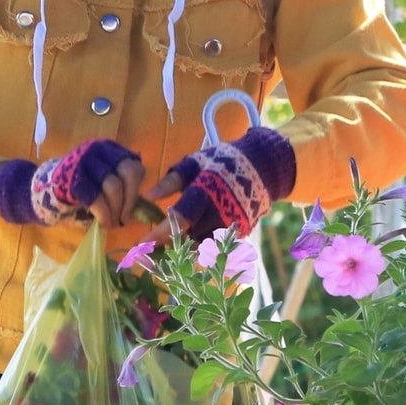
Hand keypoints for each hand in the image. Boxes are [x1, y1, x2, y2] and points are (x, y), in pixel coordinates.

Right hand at [0, 140, 145, 228]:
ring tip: (113, 223)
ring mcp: (83, 161)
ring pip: (114, 186)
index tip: (131, 209)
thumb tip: (144, 208)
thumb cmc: (77, 194)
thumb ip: (122, 190)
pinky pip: (97, 198)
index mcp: (109, 150)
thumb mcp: (103, 186)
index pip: (134, 166)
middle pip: (128, 173)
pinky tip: (103, 223)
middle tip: (124, 218)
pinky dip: (105, 214)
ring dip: (117, 210)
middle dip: (130, 200)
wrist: (39, 195)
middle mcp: (97, 150)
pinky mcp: (71, 177)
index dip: (136, 190)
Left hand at [148, 126, 294, 243]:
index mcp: (206, 192)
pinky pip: (217, 243)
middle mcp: (220, 213)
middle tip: (154, 243)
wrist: (265, 166)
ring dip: (187, 243)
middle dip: (171, 240)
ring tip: (176, 239)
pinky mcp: (241, 232)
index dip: (159, 232)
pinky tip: (195, 238)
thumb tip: (148, 196)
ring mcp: (233, 225)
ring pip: (203, 244)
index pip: (180, 219)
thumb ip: (172, 180)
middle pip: (189, 237)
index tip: (140, 243)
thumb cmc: (224, 161)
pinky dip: (204, 243)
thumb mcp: (196, 162)